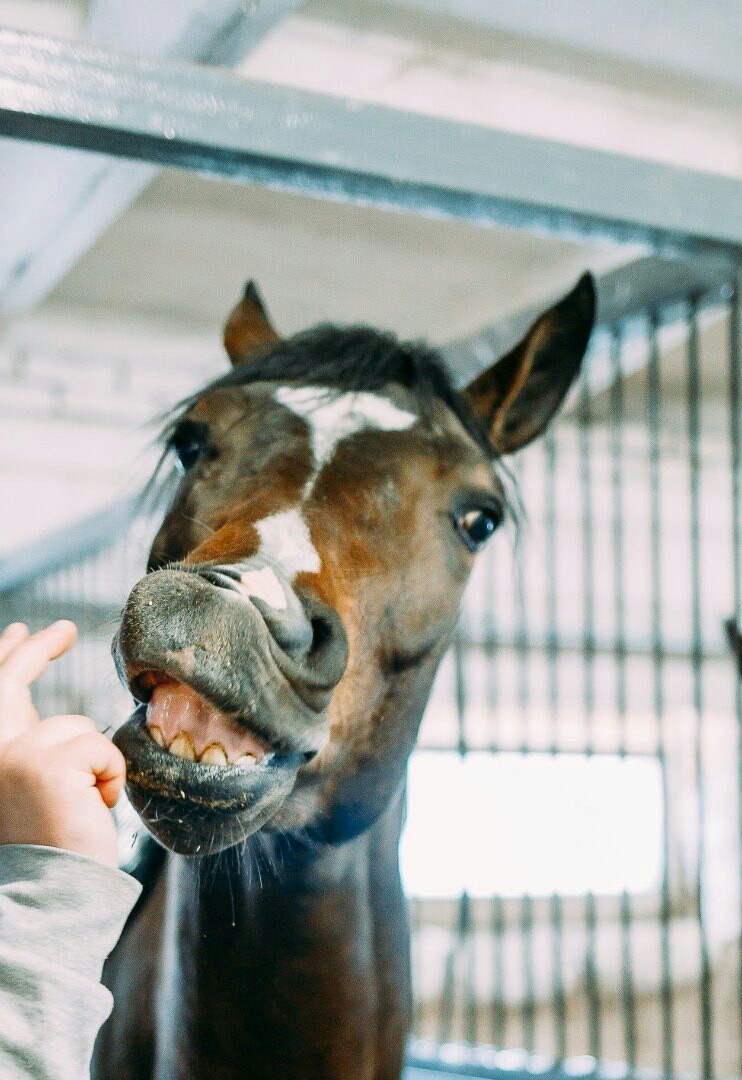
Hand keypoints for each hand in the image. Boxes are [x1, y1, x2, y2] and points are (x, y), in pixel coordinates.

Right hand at [0, 621, 125, 867]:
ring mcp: (12, 754)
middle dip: (36, 649)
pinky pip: (101, 746)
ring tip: (83, 805)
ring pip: (78, 727)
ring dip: (95, 763)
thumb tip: (55, 718)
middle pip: (10, 682)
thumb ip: (35, 748)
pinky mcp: (47, 762)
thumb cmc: (50, 852)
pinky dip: (110, 775)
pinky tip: (92, 808)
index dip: (9, 659)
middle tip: (61, 628)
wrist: (49, 899)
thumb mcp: (33, 789)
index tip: (23, 631)